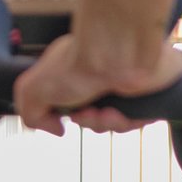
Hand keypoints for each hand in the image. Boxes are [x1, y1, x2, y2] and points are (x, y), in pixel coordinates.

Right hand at [14, 28, 181, 135]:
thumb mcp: (33, 89)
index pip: (73, 107)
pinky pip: (139, 121)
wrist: (119, 53)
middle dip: (89, 123)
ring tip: (106, 111)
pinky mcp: (151, 92)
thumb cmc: (79, 64)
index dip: (70, 117)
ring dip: (106, 123)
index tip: (64, 118)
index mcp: (78, 73)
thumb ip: (30, 112)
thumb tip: (56, 128)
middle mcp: (102, 77)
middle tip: (87, 112)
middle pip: (95, 119)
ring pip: (116, 124)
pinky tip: (122, 110)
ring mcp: (127, 85)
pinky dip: (128, 121)